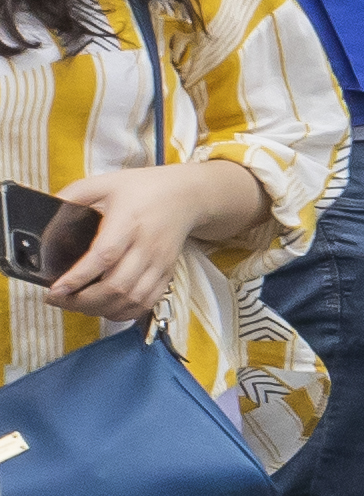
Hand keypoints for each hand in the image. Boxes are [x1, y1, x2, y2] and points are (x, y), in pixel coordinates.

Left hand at [42, 163, 239, 321]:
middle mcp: (147, 246)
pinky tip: (105, 308)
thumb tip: (44, 217)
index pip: (105, 256)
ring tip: (77, 304)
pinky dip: (124, 312)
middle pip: (117, 286)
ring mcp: (159, 263)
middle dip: (83, 301)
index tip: (55, 289)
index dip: (79, 277)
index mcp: (129, 221)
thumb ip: (73, 197)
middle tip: (58, 300)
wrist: (186, 195)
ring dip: (101, 309)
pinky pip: (147, 303)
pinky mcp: (167, 274)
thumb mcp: (104, 183)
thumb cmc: (143, 189)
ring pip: (132, 300)